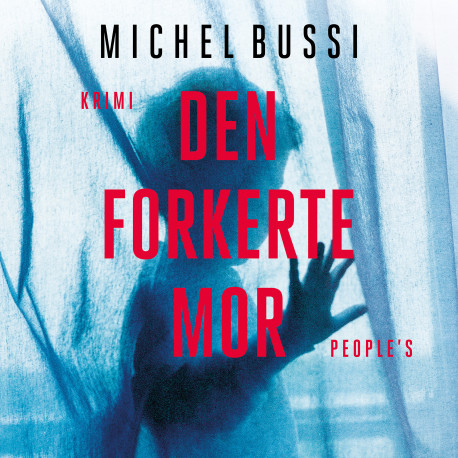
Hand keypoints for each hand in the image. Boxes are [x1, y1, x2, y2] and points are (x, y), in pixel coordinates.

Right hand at [281, 241, 366, 359]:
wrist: (292, 344)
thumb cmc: (310, 334)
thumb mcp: (334, 323)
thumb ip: (349, 314)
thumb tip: (367, 306)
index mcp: (325, 296)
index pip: (336, 276)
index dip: (344, 265)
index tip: (353, 253)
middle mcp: (316, 291)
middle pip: (325, 268)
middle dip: (331, 254)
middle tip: (336, 237)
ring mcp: (305, 292)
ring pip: (312, 271)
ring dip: (316, 257)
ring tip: (320, 242)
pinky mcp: (294, 297)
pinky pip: (293, 280)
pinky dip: (293, 268)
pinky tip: (294, 256)